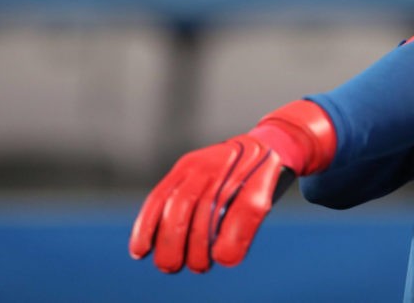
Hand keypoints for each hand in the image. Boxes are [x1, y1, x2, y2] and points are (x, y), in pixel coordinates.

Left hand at [129, 100, 334, 272]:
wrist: (274, 147)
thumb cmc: (234, 172)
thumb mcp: (206, 177)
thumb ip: (183, 202)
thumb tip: (155, 245)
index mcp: (189, 166)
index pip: (159, 198)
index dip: (146, 227)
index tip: (139, 252)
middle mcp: (207, 166)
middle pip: (180, 208)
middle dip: (171, 242)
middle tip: (171, 265)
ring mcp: (233, 173)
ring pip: (207, 214)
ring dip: (198, 247)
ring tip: (199, 264)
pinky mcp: (258, 185)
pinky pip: (243, 214)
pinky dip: (231, 242)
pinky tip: (224, 258)